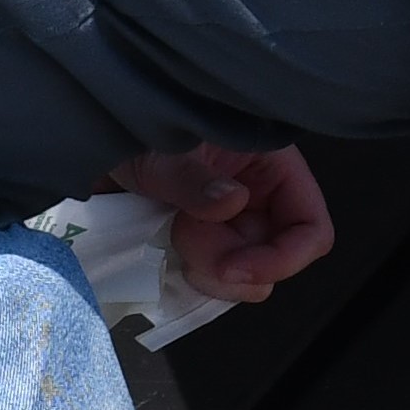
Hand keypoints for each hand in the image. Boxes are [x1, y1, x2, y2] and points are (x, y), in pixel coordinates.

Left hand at [112, 142, 335, 302]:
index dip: (283, 259)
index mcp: (270, 168)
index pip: (310, 227)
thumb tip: (232, 201)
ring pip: (240, 276)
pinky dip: (190, 276)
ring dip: (205, 269)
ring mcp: (230, 226)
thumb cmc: (139, 130)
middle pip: (270, 259)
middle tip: (184, 237)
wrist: (99, 141)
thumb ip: (195, 179)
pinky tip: (166, 254)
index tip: (233, 269)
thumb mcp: (164, 151)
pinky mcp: (204, 244)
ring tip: (172, 235)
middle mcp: (258, 200)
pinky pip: (212, 278)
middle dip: (229, 262)